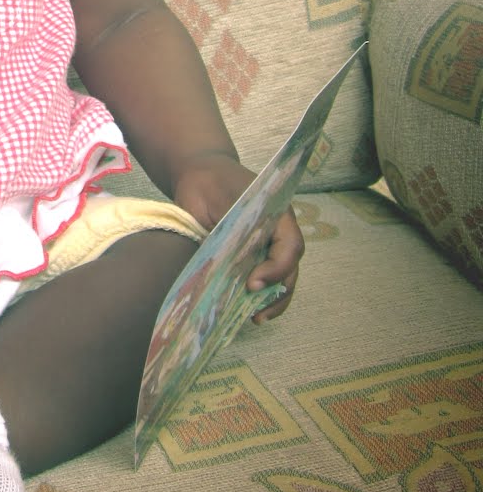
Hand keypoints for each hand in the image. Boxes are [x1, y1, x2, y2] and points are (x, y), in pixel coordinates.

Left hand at [173, 153, 303, 322]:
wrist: (200, 173)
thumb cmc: (205, 183)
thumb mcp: (208, 201)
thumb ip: (217, 231)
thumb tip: (220, 269)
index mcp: (275, 211)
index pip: (289, 245)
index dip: (276, 269)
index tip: (253, 284)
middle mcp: (279, 229)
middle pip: (290, 267)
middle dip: (277, 293)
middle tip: (256, 313)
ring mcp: (270, 242)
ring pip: (283, 276)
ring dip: (273, 300)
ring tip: (256, 318)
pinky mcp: (257, 253)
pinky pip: (268, 276)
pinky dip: (263, 295)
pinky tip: (251, 312)